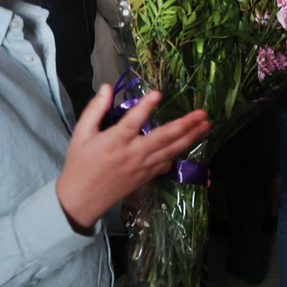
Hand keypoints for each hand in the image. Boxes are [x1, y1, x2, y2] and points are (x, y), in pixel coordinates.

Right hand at [57, 85, 209, 231]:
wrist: (82, 199)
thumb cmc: (80, 163)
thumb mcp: (81, 134)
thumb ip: (95, 110)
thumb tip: (106, 87)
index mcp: (115, 141)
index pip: (133, 121)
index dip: (145, 107)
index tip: (158, 93)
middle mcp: (133, 154)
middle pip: (163, 138)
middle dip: (185, 125)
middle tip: (202, 113)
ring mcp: (143, 167)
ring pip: (171, 151)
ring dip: (190, 137)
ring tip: (206, 125)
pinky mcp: (147, 176)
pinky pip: (167, 163)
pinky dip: (179, 153)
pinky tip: (190, 143)